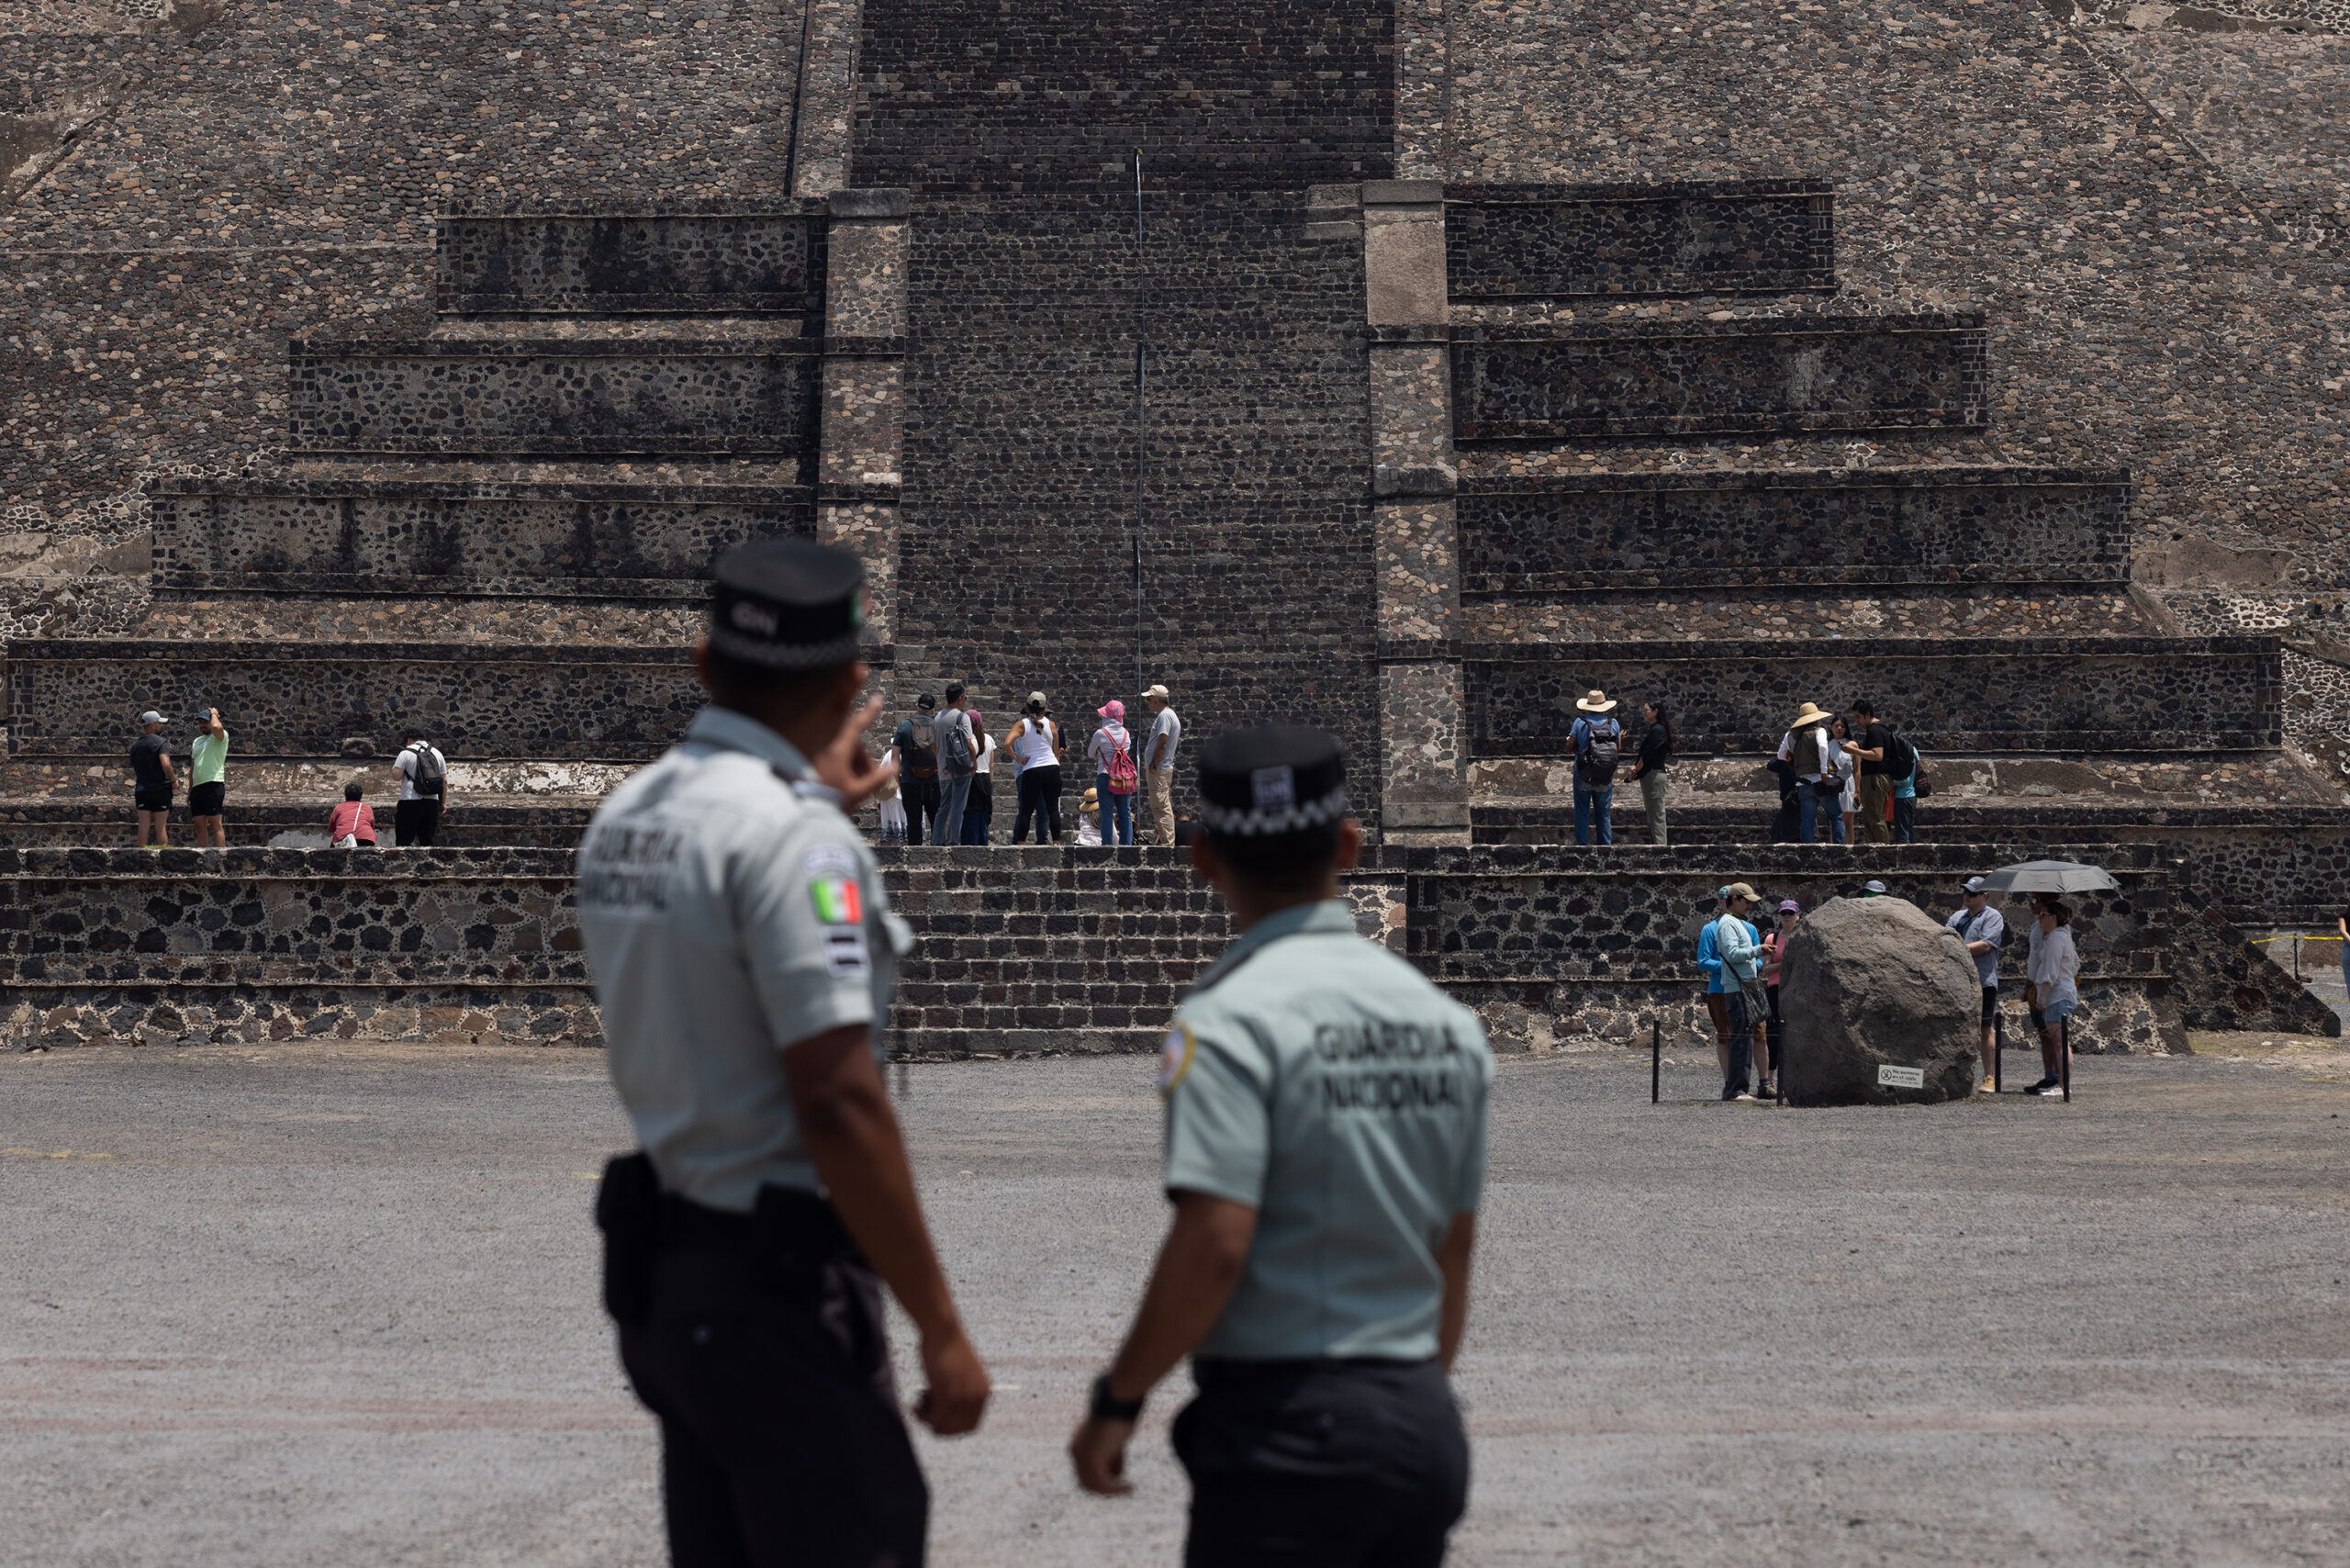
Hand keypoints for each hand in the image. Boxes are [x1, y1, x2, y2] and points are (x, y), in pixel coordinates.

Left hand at [812, 694, 900, 811]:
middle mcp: (826, 747)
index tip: (877, 699)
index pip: (856, 726)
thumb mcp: (857, 792)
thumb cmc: (826, 801)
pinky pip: (833, 756)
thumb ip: (877, 779)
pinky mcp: (813, 760)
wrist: (800, 809)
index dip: (868, 712)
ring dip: (854, 763)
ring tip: (857, 784)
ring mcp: (818, 753)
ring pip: (843, 750)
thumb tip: (895, 767)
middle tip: (869, 775)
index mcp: (837, 751)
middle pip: (853, 743)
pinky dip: (843, 765)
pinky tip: (846, 781)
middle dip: (863, 756)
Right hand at [912, 1323, 989, 1435]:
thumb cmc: (945, 1345)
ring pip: (945, 1427)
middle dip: (938, 1424)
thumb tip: (943, 1418)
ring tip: (918, 1403)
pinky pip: (935, 1420)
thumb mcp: (957, 1373)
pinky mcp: (949, 1396)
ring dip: (928, 1420)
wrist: (942, 1329)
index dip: (951, 1425)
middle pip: (957, 1429)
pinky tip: (914, 1404)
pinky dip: (923, 1417)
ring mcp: (965, 1398)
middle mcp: (978, 1397)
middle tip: (922, 1409)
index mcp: (984, 1391)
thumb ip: (957, 1393)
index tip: (935, 1417)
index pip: (970, 1424)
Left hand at [1069, 1413, 1136, 1494]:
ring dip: (1111, 1490)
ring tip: (1128, 1488)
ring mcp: (1081, 1456)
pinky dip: (1115, 1489)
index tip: (1119, 1480)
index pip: (1085, 1472)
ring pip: (1094, 1486)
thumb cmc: (1119, 1416)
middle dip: (1105, 1488)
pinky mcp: (1091, 1460)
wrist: (1119, 1400)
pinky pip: (1103, 1484)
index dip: (1101, 1480)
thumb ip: (1112, 1457)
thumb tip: (1117, 1474)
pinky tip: (1128, 1487)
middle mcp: (1075, 1452)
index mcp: (1077, 1445)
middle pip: (1086, 1482)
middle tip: (1123, 1488)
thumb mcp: (1114, 1441)